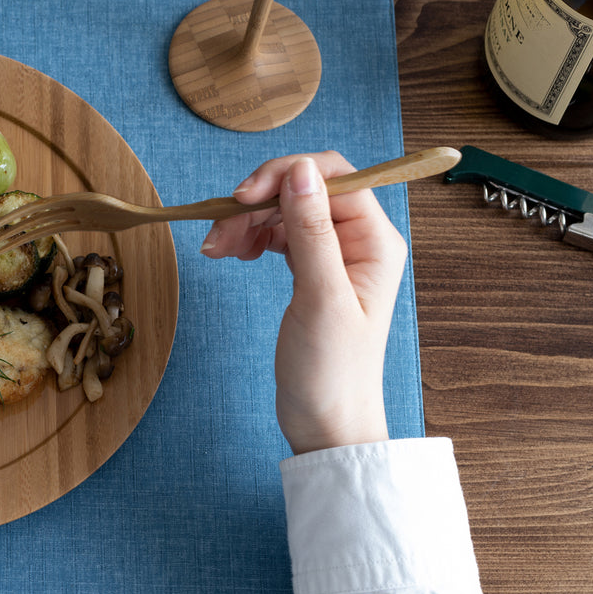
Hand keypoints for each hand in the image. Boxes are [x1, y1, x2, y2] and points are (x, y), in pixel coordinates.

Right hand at [199, 153, 407, 454]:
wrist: (326, 423)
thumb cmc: (332, 371)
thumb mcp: (319, 297)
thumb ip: (311, 230)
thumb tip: (301, 170)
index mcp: (375, 241)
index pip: (332, 176)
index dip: (285, 176)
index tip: (243, 197)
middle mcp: (359, 241)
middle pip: (303, 189)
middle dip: (257, 202)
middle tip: (219, 231)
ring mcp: (335, 255)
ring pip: (285, 210)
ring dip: (247, 221)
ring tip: (217, 249)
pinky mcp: (312, 270)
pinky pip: (278, 233)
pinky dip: (251, 237)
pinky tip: (232, 253)